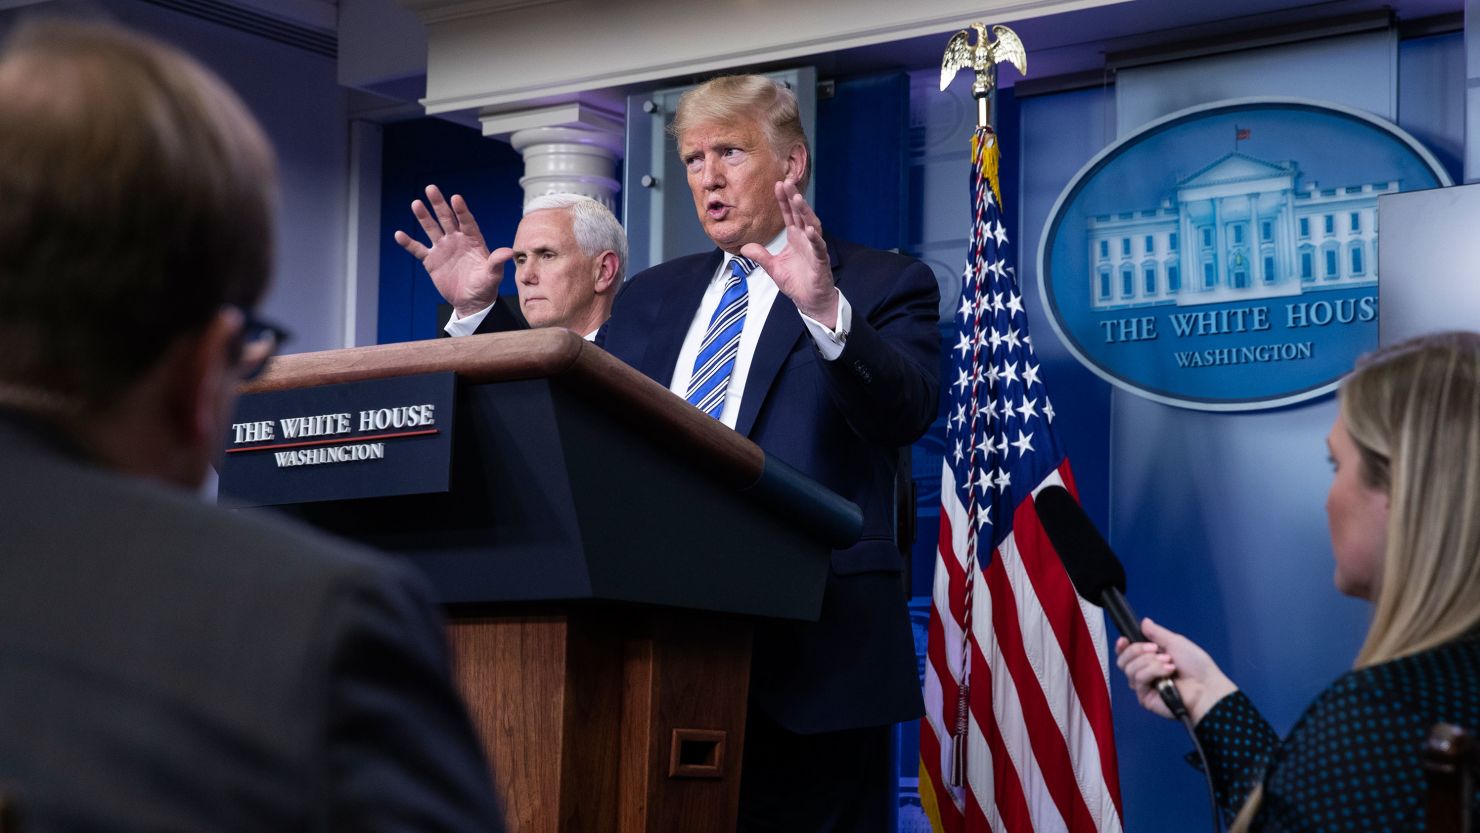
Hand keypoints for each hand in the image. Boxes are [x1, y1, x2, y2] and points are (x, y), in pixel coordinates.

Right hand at [393, 185, 511, 317]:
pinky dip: (409, 243)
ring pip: (431, 229)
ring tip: (416, 204)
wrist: (471, 302)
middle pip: (447, 219)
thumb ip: (497, 262)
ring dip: (423, 217)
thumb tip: (508, 252)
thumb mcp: (493, 276)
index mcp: (473, 241)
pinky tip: (399, 234)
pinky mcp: (432, 260)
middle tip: (431, 188)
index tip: (456, 198)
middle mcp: (457, 240)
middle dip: (439, 204)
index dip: (461, 210)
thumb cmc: (485, 287)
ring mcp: (443, 248)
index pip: (467, 222)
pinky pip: (418, 249)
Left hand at [742, 181, 838, 327]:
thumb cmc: (796, 283)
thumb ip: (760, 256)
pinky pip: (819, 248)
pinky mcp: (821, 261)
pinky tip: (809, 230)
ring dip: (805, 212)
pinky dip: (815, 239)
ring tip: (797, 199)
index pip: (789, 215)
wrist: (810, 301)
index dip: (784, 200)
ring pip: (812, 226)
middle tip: (787, 182)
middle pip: (801, 215)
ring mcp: (815, 249)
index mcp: (796, 238)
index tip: (778, 184)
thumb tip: (744, 247)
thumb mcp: (773, 268)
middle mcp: (806, 239)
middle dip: (794, 198)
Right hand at [1115, 617, 1236, 723]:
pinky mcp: (1145, 697)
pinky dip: (1153, 671)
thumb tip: (1144, 622)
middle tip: (1156, 649)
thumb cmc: (1197, 667)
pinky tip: (1168, 672)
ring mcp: (1144, 685)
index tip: (1124, 640)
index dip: (1122, 646)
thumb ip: (1157, 633)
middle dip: (1137, 650)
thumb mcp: (1176, 642)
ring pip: (1130, 668)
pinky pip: (1138, 680)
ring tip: (1169, 664)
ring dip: (1150, 662)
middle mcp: (1145, 672)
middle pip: (1123, 659)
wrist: (1206, 686)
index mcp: (1150, 658)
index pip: (1126, 653)